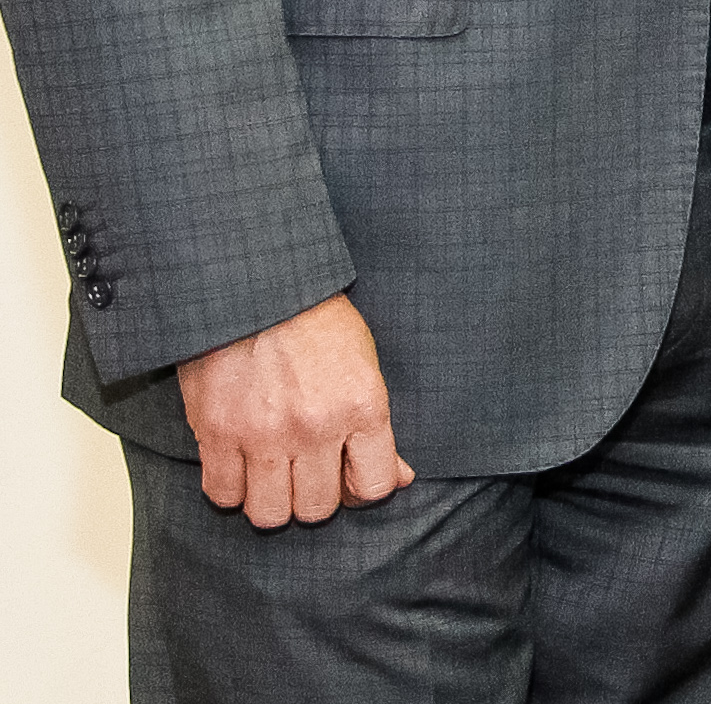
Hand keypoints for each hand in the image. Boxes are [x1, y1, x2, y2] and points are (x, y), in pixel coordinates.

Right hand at [175, 292, 412, 528]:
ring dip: (272, 500)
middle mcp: (315, 427)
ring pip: (268, 514)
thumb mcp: (366, 367)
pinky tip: (241, 464)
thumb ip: (379, 431)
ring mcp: (263, 434)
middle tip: (307, 472)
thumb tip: (401, 479)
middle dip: (314, 497)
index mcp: (362, 407)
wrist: (257, 289)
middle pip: (317, 510)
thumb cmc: (318, 324)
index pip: (374, 488)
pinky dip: (232, 488)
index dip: (361, 489)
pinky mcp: (216, 432)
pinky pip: (222, 493)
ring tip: (273, 473)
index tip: (348, 475)